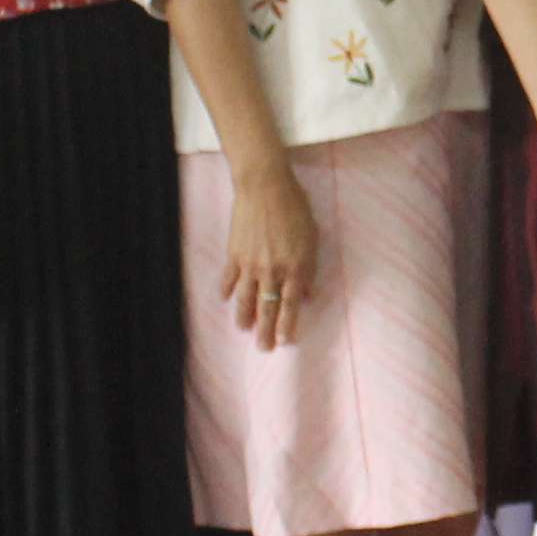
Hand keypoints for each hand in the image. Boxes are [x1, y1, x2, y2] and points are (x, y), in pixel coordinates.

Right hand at [221, 158, 322, 347]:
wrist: (265, 187)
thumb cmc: (295, 208)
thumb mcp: (311, 238)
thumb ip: (308, 269)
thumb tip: (306, 294)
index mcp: (295, 267)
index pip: (291, 305)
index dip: (287, 325)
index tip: (285, 341)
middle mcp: (272, 271)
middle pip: (267, 308)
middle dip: (265, 331)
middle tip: (263, 348)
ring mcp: (250, 264)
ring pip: (245, 299)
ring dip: (244, 317)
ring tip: (243, 330)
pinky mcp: (234, 254)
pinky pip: (229, 278)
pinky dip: (227, 290)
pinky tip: (225, 300)